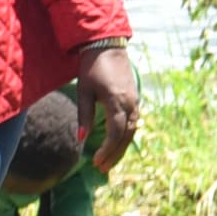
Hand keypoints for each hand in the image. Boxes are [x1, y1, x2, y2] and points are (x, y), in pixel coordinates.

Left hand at [74, 43, 141, 167]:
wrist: (108, 46)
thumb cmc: (92, 67)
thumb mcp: (84, 91)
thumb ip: (84, 115)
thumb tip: (81, 139)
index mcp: (117, 100)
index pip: (116, 132)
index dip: (107, 149)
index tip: (95, 161)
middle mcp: (130, 103)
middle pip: (126, 136)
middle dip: (115, 154)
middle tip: (103, 169)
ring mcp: (135, 101)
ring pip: (132, 131)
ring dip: (121, 148)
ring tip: (110, 162)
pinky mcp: (135, 99)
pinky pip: (134, 123)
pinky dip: (126, 137)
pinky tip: (118, 145)